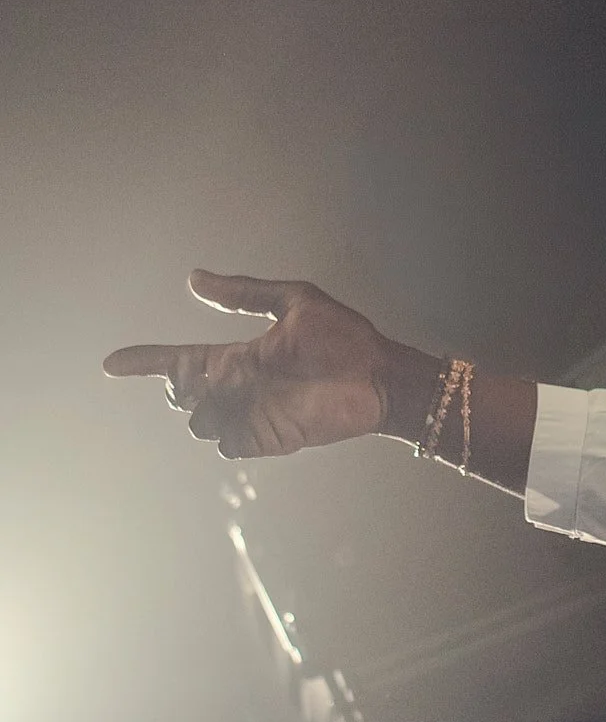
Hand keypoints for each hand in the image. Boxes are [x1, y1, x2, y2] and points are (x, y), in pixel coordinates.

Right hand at [104, 271, 435, 461]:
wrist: (379, 377)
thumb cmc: (342, 337)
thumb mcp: (293, 302)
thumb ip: (244, 294)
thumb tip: (193, 276)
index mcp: (238, 356)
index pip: (179, 361)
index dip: (145, 362)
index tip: (112, 363)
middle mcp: (237, 388)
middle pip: (182, 395)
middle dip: (182, 384)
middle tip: (213, 372)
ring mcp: (250, 415)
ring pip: (199, 422)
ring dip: (207, 407)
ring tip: (240, 390)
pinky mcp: (268, 439)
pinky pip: (227, 445)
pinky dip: (228, 433)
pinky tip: (253, 415)